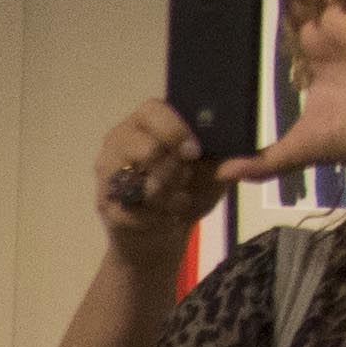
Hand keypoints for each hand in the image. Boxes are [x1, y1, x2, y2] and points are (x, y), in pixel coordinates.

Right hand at [88, 96, 220, 260]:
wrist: (160, 235)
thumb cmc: (187, 193)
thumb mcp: (212, 175)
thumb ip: (226, 165)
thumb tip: (241, 165)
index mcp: (146, 123)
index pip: (152, 110)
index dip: (175, 130)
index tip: (195, 152)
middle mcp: (119, 141)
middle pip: (145, 148)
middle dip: (173, 170)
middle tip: (184, 181)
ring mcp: (107, 172)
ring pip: (140, 182)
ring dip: (167, 197)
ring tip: (176, 202)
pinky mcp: (104, 203)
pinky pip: (136, 210)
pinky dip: (158, 218)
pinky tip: (164, 218)